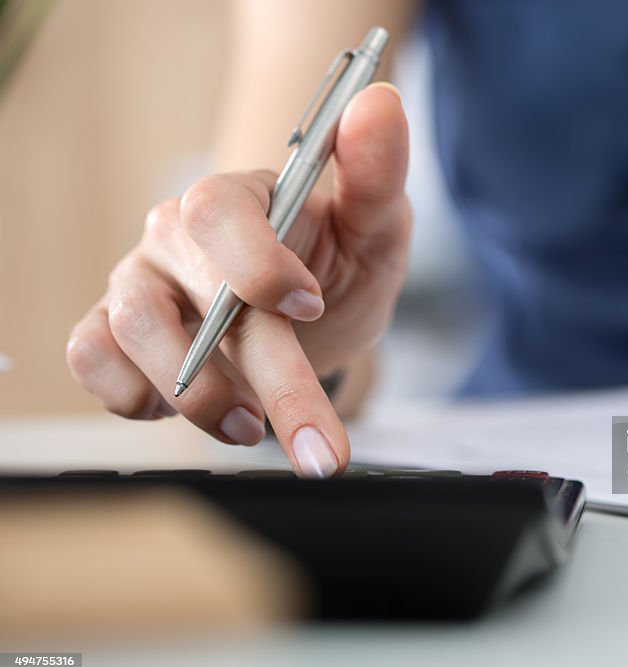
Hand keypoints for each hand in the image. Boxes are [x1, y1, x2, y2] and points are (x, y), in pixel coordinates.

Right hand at [66, 83, 410, 476]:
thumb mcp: (377, 224)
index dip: (258, 263)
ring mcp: (140, 282)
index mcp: (240, 197)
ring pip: (131, 330)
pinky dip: (128, 394)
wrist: (315, 307)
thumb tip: (380, 103)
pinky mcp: (115, 331)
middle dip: (267, 379)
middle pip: (193, 295)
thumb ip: (377, 173)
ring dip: (198, 396)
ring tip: (255, 427)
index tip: (312, 306)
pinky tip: (183, 409)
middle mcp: (177, 234)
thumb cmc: (341, 259)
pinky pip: (91, 358)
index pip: (218, 212)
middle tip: (322, 446)